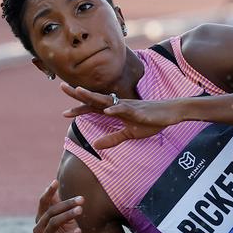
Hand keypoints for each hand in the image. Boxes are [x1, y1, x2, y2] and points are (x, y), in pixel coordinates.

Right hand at [33, 180, 83, 232]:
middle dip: (66, 204)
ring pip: (53, 224)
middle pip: (50, 212)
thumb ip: (61, 206)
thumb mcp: (68, 220)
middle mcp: (39, 229)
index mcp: (42, 219)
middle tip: (82, 199)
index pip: (43, 203)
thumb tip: (55, 184)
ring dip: (68, 215)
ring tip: (81, 210)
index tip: (55, 181)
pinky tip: (79, 231)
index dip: (48, 192)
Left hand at [61, 83, 184, 148]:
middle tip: (62, 86)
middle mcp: (118, 105)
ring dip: (92, 96)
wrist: (171, 112)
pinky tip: (106, 111)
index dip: (79, 110)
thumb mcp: (131, 133)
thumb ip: (113, 139)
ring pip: (107, 100)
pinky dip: (115, 109)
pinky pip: (125, 109)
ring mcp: (128, 106)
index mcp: (115, 110)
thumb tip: (95, 146)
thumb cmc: (152, 121)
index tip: (64, 114)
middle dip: (78, 94)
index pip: (94, 108)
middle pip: (95, 99)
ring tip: (79, 92)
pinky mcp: (138, 110)